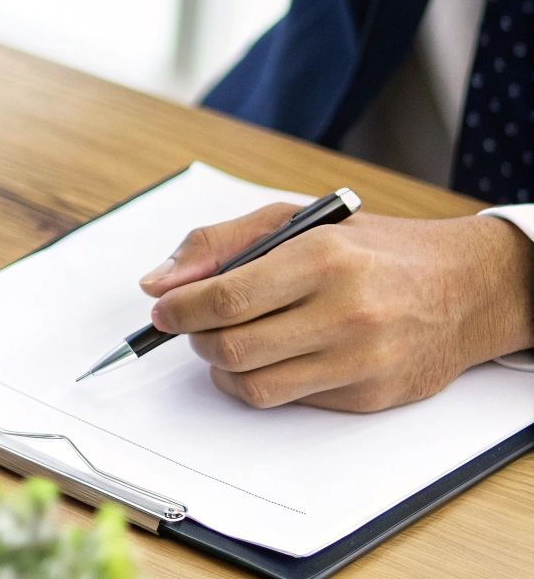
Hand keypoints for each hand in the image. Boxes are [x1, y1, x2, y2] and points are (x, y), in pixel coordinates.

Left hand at [141, 204, 533, 411]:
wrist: (465, 286)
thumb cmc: (370, 249)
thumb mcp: (295, 221)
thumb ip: (218, 245)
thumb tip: (157, 284)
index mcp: (321, 258)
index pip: (225, 298)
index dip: (179, 310)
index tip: (163, 310)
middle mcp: (345, 312)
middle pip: (231, 348)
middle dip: (196, 339)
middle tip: (196, 326)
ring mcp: (361, 360)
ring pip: (253, 386)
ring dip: (223, 368)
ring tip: (231, 341)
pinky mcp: (370, 396)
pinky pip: (289, 401)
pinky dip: (264, 382)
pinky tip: (275, 356)